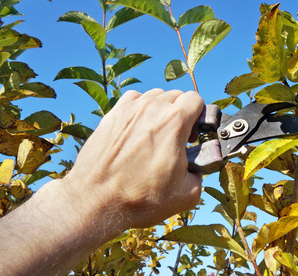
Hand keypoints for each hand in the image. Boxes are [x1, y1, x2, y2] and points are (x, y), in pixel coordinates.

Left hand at [66, 89, 204, 232]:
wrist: (96, 201)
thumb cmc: (140, 198)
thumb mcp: (186, 195)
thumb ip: (200, 175)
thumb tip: (197, 169)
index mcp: (174, 123)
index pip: (196, 99)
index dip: (200, 116)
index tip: (195, 133)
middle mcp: (152, 109)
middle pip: (176, 96)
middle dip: (182, 113)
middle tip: (178, 137)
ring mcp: (129, 109)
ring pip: (154, 96)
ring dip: (161, 110)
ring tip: (157, 133)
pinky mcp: (112, 115)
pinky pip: (133, 99)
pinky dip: (140, 108)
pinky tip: (137, 128)